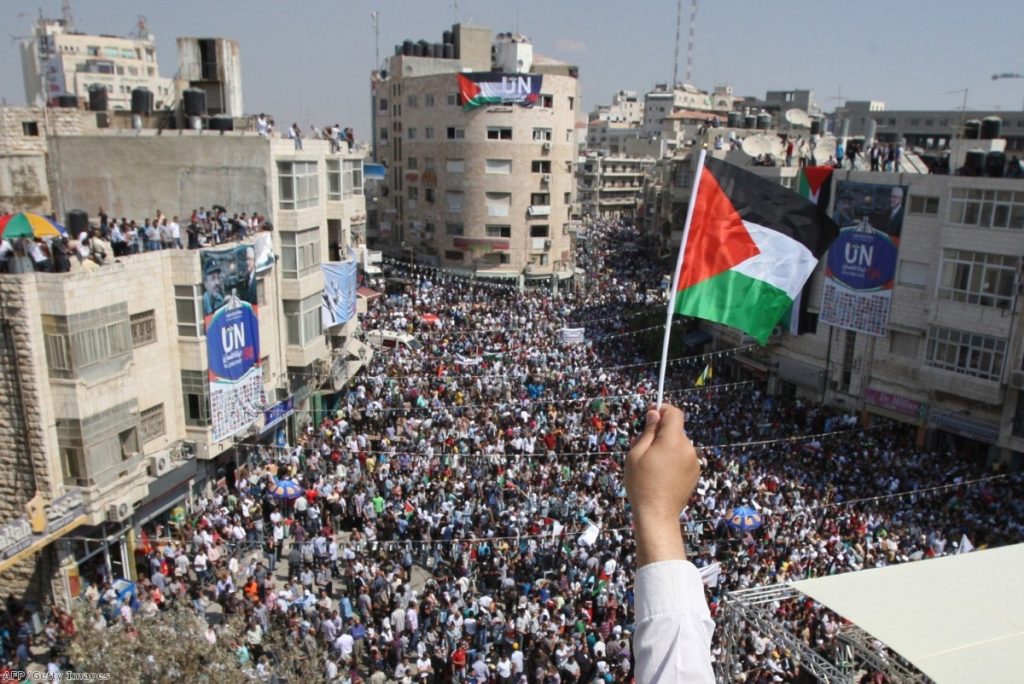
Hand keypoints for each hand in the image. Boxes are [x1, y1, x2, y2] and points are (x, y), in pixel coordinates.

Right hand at [626, 403, 699, 566]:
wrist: (657, 514)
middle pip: (675, 430)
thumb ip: (648, 431)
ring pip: (678, 444)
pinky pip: (683, 457)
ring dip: (666, 447)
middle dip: (660, 432)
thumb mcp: (636, 454)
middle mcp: (687, 448)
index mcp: (672, 440)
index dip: (663, 409)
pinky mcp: (695, 473)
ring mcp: (693, 461)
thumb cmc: (641, 483)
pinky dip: (673, 459)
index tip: (651, 413)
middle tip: (642, 447)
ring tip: (651, 465)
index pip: (675, 413)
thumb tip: (655, 413)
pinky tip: (662, 474)